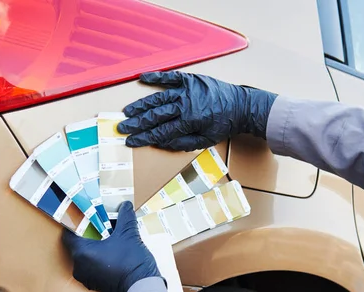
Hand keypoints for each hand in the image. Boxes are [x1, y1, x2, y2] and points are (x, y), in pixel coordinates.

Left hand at [62, 202, 160, 291]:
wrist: (141, 289)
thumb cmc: (131, 261)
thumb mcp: (129, 235)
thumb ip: (125, 217)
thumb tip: (125, 205)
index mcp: (82, 253)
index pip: (69, 234)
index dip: (76, 224)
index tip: (85, 217)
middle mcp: (79, 267)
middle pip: (79, 246)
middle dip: (89, 235)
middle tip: (101, 225)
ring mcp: (87, 279)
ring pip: (86, 258)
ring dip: (96, 248)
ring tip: (110, 238)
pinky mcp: (96, 286)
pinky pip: (93, 268)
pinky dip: (100, 260)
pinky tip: (114, 253)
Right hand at [117, 71, 277, 150]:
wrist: (241, 106)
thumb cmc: (223, 125)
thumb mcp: (205, 141)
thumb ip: (182, 143)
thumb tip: (160, 143)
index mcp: (189, 122)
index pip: (160, 132)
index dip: (143, 137)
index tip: (131, 141)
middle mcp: (185, 105)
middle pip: (156, 115)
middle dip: (137, 123)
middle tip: (122, 127)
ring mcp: (186, 90)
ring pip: (159, 98)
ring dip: (142, 105)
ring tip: (128, 111)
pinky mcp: (190, 79)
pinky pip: (170, 76)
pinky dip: (156, 76)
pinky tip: (142, 77)